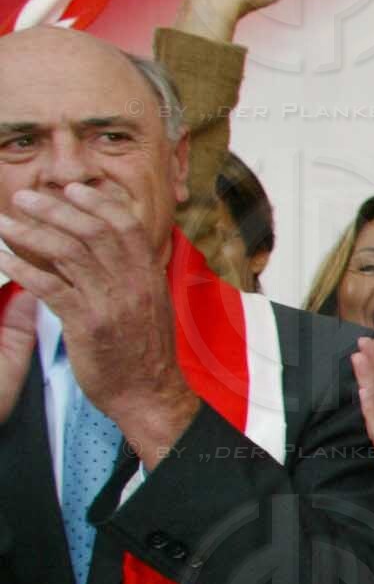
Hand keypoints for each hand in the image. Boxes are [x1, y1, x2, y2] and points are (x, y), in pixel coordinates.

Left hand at [0, 184, 197, 462]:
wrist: (149, 393)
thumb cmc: (144, 351)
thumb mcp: (149, 304)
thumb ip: (130, 274)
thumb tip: (102, 249)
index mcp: (150, 275)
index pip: (125, 225)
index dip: (97, 202)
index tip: (71, 189)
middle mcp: (133, 283)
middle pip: (92, 231)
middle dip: (53, 209)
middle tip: (24, 197)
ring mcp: (111, 302)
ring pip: (68, 253)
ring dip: (29, 233)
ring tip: (3, 223)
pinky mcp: (87, 323)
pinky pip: (50, 286)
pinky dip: (23, 268)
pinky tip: (4, 259)